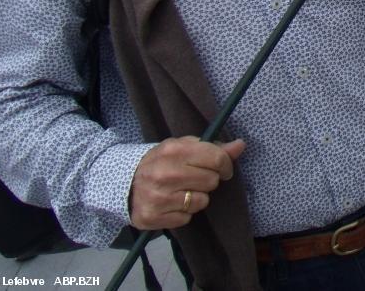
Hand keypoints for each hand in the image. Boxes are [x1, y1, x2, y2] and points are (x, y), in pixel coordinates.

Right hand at [128, 137, 245, 230]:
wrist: (124, 183)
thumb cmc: (161, 162)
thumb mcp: (183, 148)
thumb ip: (213, 147)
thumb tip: (241, 145)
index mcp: (174, 150)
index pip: (217, 158)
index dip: (225, 165)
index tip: (222, 169)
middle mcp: (164, 173)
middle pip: (211, 181)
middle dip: (208, 181)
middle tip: (195, 180)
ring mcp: (157, 197)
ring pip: (201, 201)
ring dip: (196, 198)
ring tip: (182, 192)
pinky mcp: (152, 217)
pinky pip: (186, 218)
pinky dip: (183, 213)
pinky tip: (171, 204)